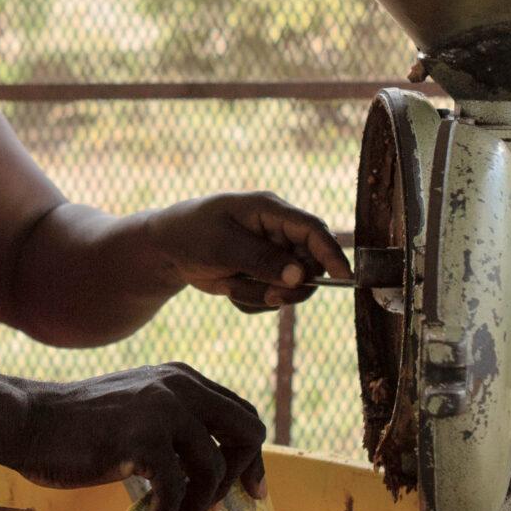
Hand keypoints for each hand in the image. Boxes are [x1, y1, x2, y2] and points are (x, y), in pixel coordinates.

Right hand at [13, 364, 267, 510]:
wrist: (30, 420)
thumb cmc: (78, 426)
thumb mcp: (138, 409)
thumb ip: (174, 424)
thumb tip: (213, 470)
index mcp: (182, 378)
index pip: (242, 412)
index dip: (249, 455)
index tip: (248, 488)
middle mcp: (180, 386)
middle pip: (247, 432)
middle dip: (241, 474)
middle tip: (219, 509)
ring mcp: (163, 409)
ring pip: (214, 468)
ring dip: (198, 506)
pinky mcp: (143, 437)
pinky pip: (178, 488)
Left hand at [145, 193, 349, 311]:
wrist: (166, 249)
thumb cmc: (192, 234)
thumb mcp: (224, 245)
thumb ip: (263, 260)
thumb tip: (301, 276)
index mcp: (271, 210)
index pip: (313, 229)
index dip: (331, 253)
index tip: (343, 277)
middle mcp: (278, 231)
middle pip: (310, 263)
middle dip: (291, 285)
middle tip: (270, 295)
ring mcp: (271, 254)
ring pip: (291, 286)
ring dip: (263, 294)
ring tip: (232, 286)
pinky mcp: (262, 274)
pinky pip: (272, 297)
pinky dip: (252, 300)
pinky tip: (228, 289)